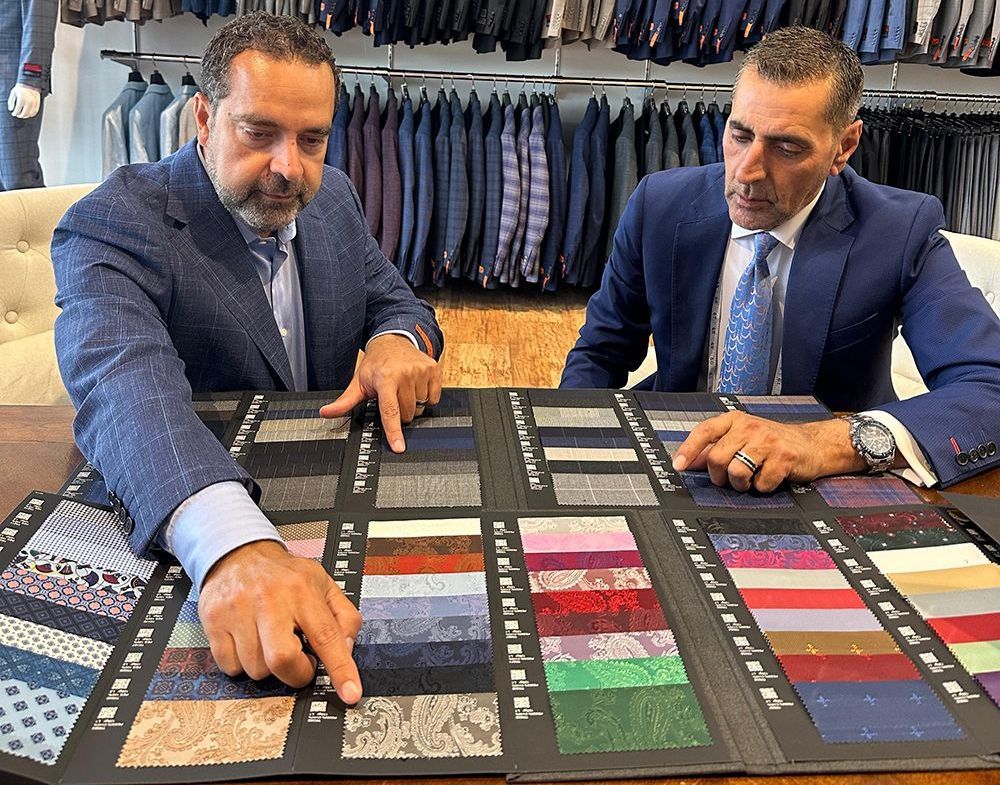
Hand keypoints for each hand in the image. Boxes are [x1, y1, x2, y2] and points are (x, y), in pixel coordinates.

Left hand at [7, 84, 40, 118]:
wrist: (30, 84)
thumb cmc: (21, 88)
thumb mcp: (13, 93)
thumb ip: (11, 102)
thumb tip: (10, 109)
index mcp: (22, 99)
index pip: (17, 110)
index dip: (15, 113)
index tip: (13, 114)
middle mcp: (29, 102)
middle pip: (24, 113)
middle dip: (20, 115)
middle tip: (18, 115)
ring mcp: (34, 103)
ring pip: (30, 114)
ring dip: (26, 116)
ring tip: (23, 115)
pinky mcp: (38, 104)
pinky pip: (35, 112)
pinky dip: (31, 114)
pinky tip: (28, 114)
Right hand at [198, 540, 362, 700]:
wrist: (239, 554)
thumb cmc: (284, 574)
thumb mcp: (324, 584)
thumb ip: (344, 616)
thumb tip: (346, 648)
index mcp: (302, 591)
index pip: (326, 635)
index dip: (340, 669)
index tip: (350, 693)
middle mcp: (270, 599)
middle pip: (282, 659)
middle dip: (295, 673)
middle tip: (300, 662)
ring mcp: (238, 610)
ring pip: (255, 668)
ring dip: (268, 667)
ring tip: (271, 643)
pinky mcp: (214, 621)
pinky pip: (229, 666)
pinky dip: (242, 664)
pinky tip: (249, 642)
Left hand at [319, 333, 441, 452]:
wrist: (393, 341)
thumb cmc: (376, 365)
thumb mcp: (358, 382)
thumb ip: (344, 401)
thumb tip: (325, 413)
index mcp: (384, 378)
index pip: (390, 411)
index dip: (394, 431)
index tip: (399, 447)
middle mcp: (404, 373)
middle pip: (407, 414)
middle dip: (400, 413)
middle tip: (393, 398)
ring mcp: (421, 371)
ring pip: (421, 408)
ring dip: (413, 405)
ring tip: (404, 390)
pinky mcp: (433, 370)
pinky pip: (433, 399)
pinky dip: (426, 398)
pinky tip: (416, 387)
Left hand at [671, 412, 864, 491]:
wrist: (814, 445)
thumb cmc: (773, 443)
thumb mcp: (742, 439)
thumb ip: (715, 449)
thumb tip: (688, 462)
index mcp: (735, 420)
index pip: (704, 431)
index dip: (689, 449)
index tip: (679, 466)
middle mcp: (749, 426)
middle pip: (717, 458)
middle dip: (719, 476)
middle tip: (729, 478)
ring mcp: (768, 440)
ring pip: (736, 472)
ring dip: (740, 484)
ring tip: (750, 479)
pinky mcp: (784, 457)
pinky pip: (761, 484)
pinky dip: (762, 488)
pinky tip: (769, 478)